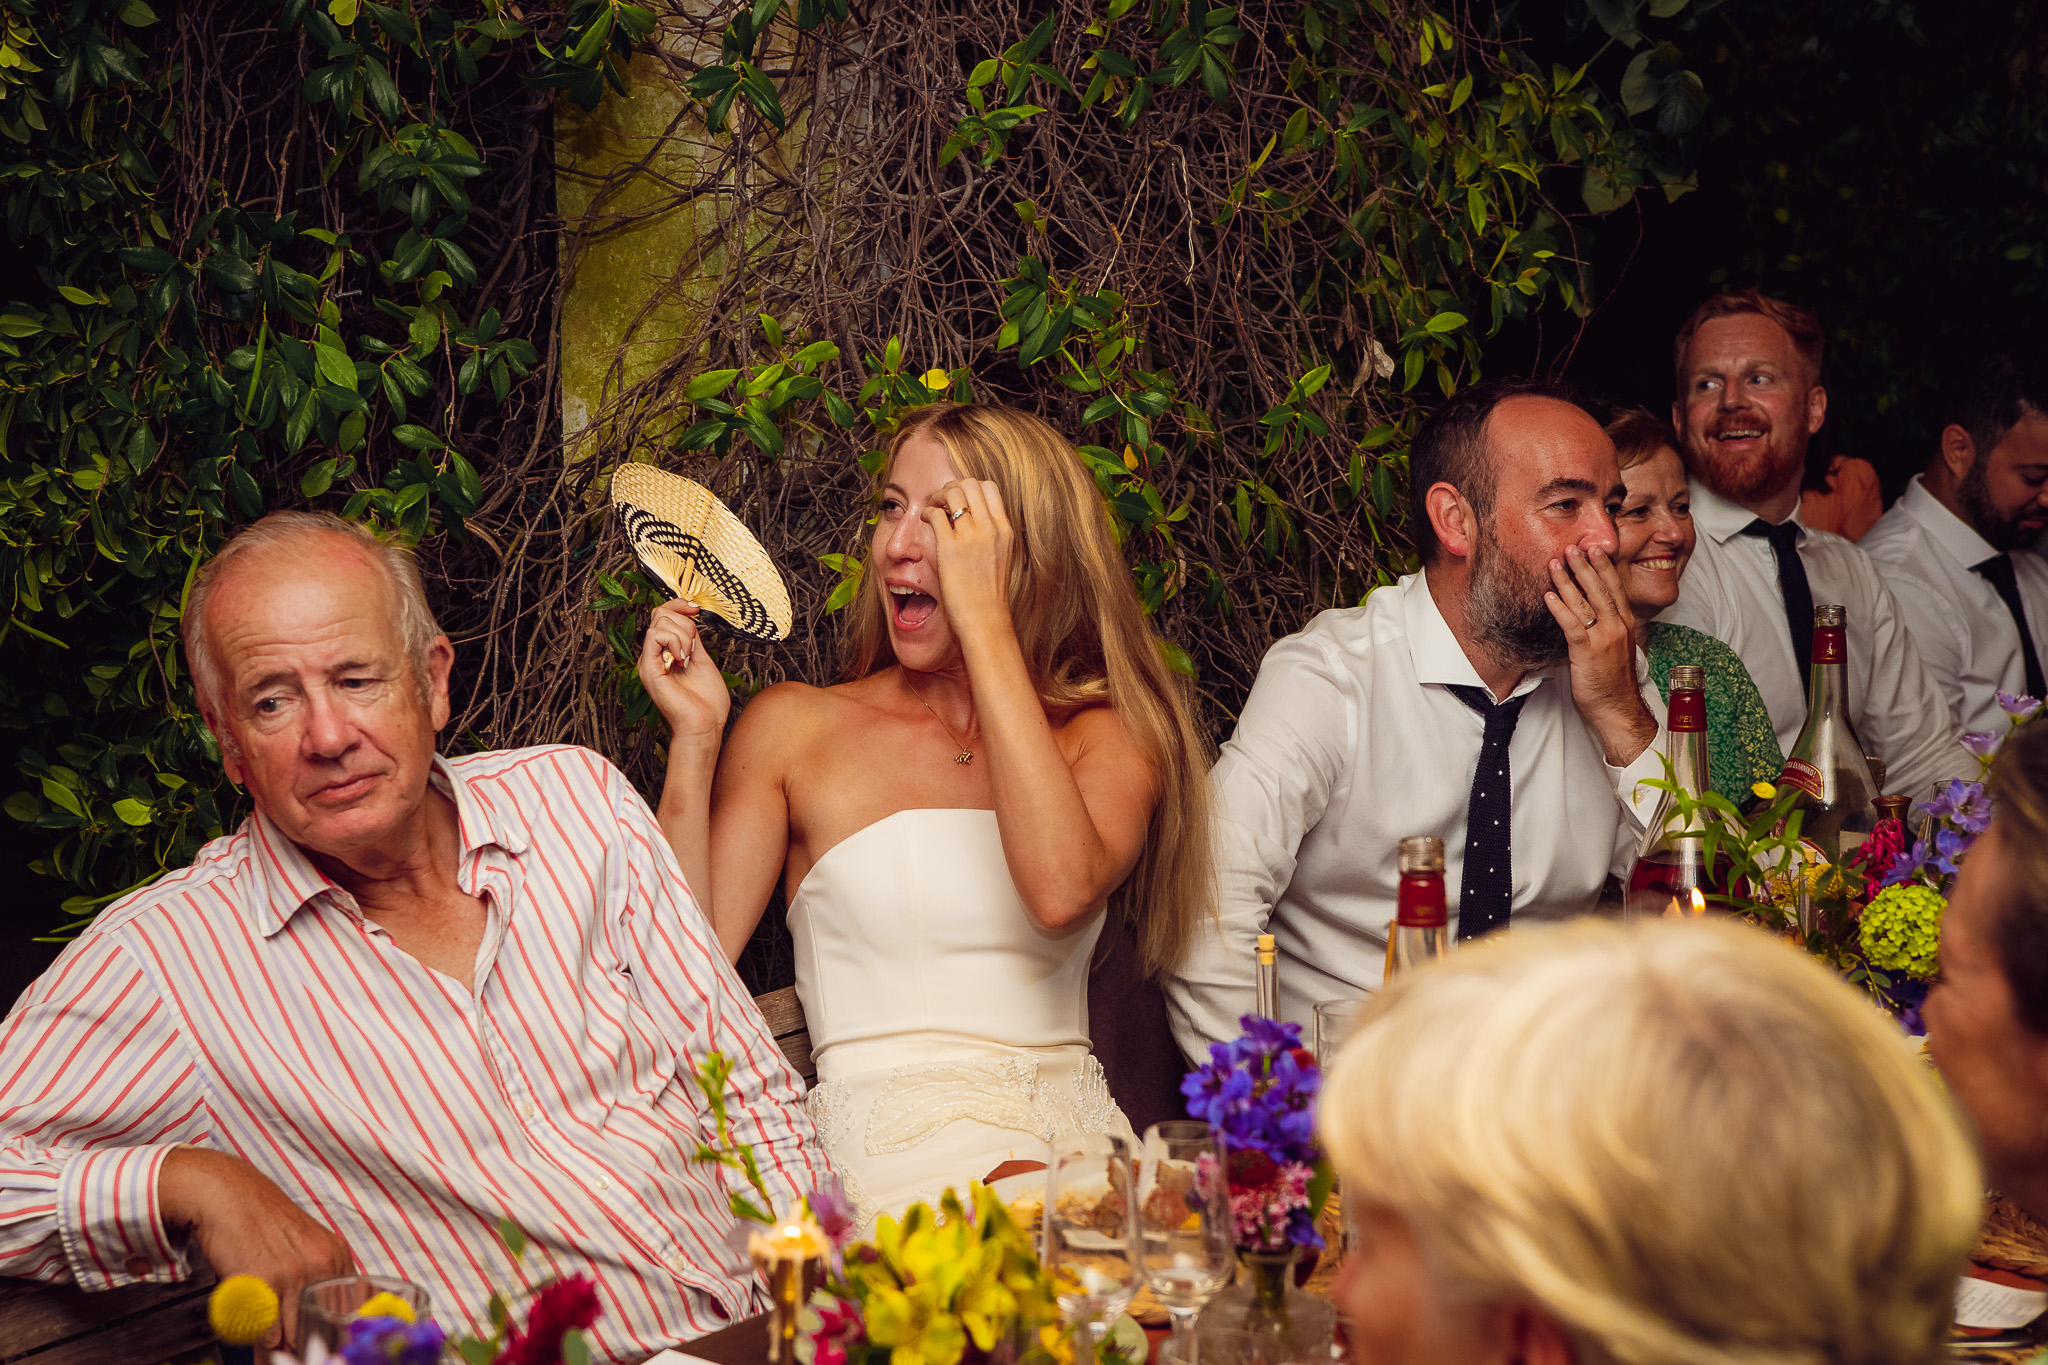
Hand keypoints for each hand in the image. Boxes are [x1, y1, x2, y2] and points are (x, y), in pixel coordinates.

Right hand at [157, 1147, 354, 1348]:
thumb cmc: (261, 1223)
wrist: (229, 1197)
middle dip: (308, 1348)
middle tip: (296, 1354)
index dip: (332, 1337)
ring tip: (276, 1354)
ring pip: (295, 1335)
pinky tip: (259, 1341)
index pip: (347, 1313)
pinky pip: (267, 1332)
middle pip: (323, 1328)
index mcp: (337, 1258)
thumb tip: (319, 1325)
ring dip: (284, 1351)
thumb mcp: (303, 1248)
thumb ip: (316, 1282)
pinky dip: (262, 1344)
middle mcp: (322, 1265)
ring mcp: (295, 1274)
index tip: (322, 1348)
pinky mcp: (265, 1282)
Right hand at [638, 599, 731, 746]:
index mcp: (665, 653)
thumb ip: (693, 640)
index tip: (696, 610)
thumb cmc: (707, 703)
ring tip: (689, 657)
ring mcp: (649, 662)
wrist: (705, 726)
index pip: (662, 615)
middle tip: (694, 647)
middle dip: (684, 622)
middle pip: (660, 614)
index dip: (679, 605)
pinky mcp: (649, 668)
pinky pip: (655, 635)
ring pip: (659, 621)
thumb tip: (689, 619)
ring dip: (683, 635)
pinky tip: (682, 659)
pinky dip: (674, 641)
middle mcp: (654, 656)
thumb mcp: (702, 660)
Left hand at [921, 478, 1015, 642]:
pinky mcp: (950, 548)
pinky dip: (927, 512)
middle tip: (942, 501)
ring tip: (932, 508)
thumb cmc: (990, 594)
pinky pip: (936, 514)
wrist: (986, 620)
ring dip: (937, 496)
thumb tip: (977, 522)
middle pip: (970, 484)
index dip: (970, 487)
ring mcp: (971, 537)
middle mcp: (990, 528)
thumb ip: (993, 536)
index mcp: (1005, 530)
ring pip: (952, 493)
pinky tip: (925, 522)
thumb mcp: (1003, 558)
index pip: (990, 488)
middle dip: (952, 487)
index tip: (959, 499)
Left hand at [1546, 546, 1655, 764]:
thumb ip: (1606, 628)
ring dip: (1567, 581)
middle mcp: (1617, 626)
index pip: (1614, 588)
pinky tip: (1548, 596)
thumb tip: (1589, 613)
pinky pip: (1572, 625)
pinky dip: (1560, 608)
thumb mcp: (1615, 648)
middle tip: (1572, 546)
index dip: (1603, 567)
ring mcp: (1604, 638)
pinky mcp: (1589, 652)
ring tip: (1554, 563)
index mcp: (1625, 624)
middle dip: (1584, 566)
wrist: (1618, 708)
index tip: (1594, 549)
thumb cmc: (1612, 681)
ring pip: (1585, 603)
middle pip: (1599, 589)